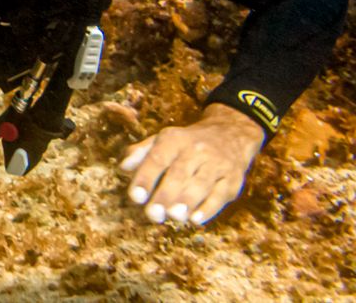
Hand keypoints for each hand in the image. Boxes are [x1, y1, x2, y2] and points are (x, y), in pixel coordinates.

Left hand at [120, 103, 265, 226]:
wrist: (229, 136)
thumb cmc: (185, 145)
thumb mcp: (161, 141)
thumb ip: (140, 154)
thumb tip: (123, 169)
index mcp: (174, 139)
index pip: (157, 159)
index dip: (145, 178)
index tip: (135, 197)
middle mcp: (196, 150)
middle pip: (179, 174)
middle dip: (165, 195)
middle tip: (153, 214)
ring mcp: (217, 165)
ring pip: (201, 184)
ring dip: (187, 201)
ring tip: (174, 216)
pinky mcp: (232, 180)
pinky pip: (220, 195)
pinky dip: (208, 208)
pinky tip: (195, 220)